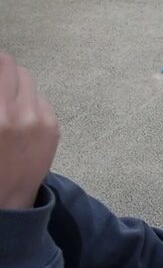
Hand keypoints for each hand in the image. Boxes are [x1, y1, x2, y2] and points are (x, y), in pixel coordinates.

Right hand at [0, 52, 59, 209]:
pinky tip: (18, 117)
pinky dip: (28, 102)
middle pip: (10, 67)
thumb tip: (0, 71)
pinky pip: (40, 99)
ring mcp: (38, 119)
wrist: (4, 200)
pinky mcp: (53, 127)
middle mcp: (16, 113)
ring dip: (14, 83)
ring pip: (27, 80)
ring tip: (5, 99)